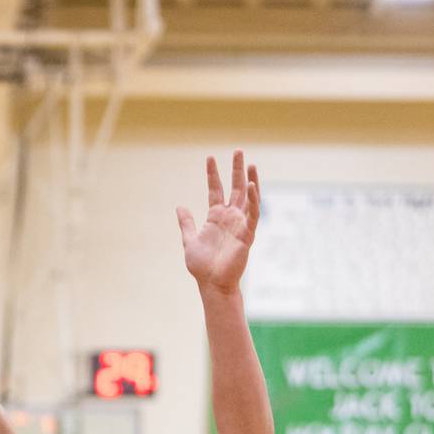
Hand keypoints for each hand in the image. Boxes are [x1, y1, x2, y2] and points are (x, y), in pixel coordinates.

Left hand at [176, 151, 259, 296]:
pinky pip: (253, 214)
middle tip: (238, 150)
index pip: (215, 189)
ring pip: (248, 197)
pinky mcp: (247, 234)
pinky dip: (253, 200)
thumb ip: (186, 223)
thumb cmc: (202, 265)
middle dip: (236, 170)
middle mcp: (230, 217)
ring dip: (250, 180)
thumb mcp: (189, 240)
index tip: (210, 158)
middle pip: (235, 188)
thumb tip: (179, 206)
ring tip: (251, 163)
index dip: (213, 174)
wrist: (211, 283)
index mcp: (216, 217)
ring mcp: (240, 224)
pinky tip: (252, 186)